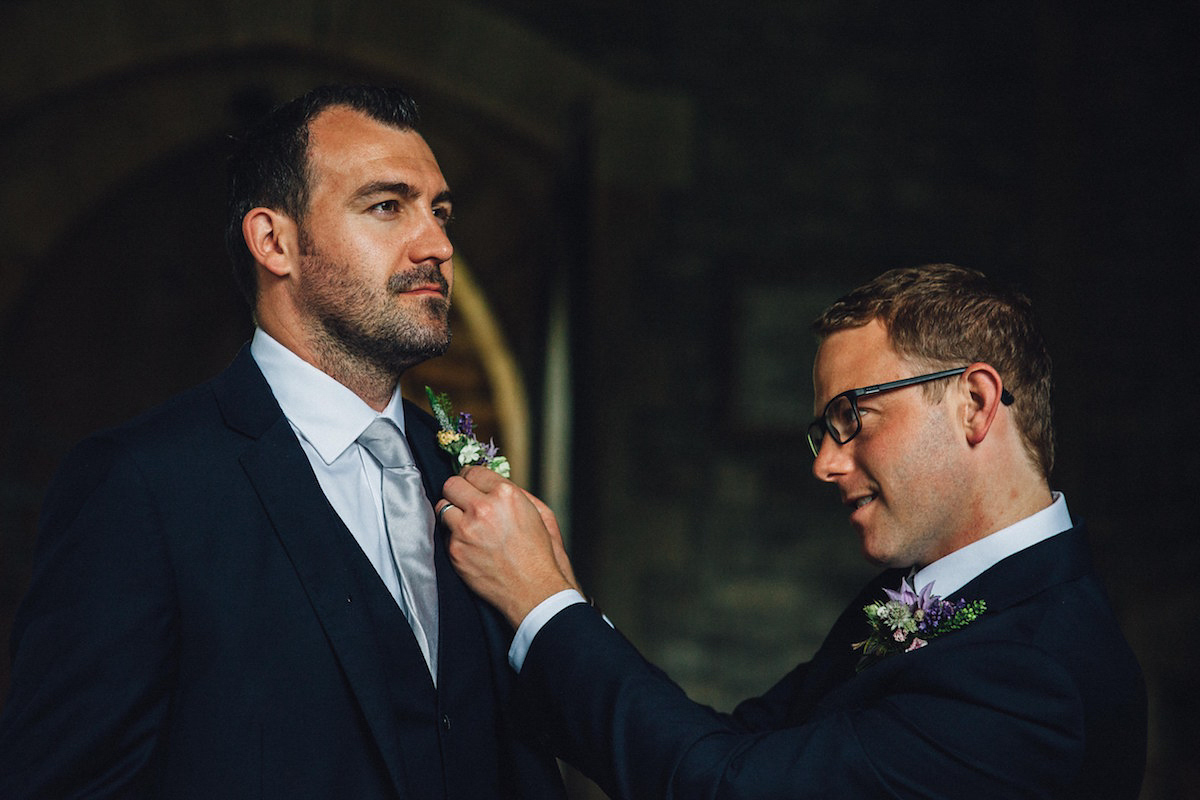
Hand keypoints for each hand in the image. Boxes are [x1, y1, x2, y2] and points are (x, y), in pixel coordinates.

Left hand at [439, 467, 578, 627]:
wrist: (534, 590)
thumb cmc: (540, 554)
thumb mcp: (540, 513)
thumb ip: (515, 493)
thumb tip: (493, 484)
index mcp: (506, 495)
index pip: (473, 472)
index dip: (472, 478)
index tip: (471, 484)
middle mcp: (482, 509)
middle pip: (451, 484)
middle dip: (458, 491)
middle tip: (464, 500)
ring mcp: (465, 531)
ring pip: (442, 507)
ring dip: (452, 513)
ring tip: (465, 523)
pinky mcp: (455, 551)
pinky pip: (444, 534)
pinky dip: (454, 537)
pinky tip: (470, 544)